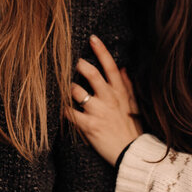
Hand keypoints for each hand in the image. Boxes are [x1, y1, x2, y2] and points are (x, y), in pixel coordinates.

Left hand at [68, 35, 142, 164]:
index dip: (101, 51)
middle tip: (71, 62)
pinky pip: (69, 113)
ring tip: (62, 87)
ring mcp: (98, 112)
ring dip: (67, 87)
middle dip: (79, 65)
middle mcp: (109, 99)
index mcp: (120, 92)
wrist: (131, 153)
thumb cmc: (131, 128)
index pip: (111, 67)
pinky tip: (57, 107)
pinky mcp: (88, 126)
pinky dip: (61, 109)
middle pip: (91, 74)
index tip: (92, 38)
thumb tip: (123, 67)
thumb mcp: (133, 104)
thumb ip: (127, 85)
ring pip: (76, 91)